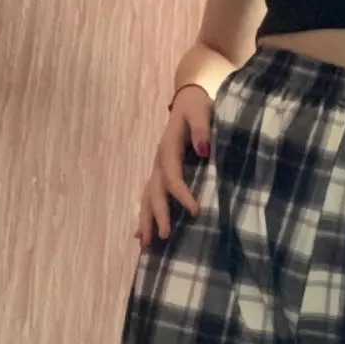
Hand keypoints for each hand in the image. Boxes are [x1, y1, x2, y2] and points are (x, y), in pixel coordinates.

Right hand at [135, 85, 212, 246]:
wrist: (188, 99)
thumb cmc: (197, 107)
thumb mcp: (201, 112)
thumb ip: (202, 130)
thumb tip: (204, 151)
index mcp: (168, 148)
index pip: (173, 177)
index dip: (182, 195)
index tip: (196, 212)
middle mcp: (159, 161)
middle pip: (154, 192)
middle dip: (157, 215)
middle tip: (163, 238)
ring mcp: (157, 168)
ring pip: (147, 197)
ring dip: (146, 220)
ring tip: (144, 244)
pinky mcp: (160, 172)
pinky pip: (149, 196)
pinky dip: (145, 214)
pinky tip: (140, 233)